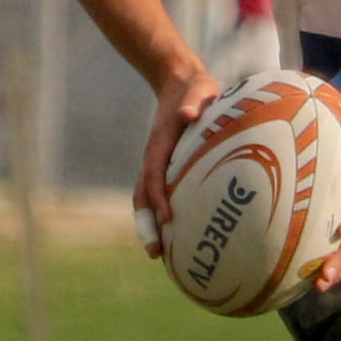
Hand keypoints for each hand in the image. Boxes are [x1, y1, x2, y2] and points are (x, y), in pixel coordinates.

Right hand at [136, 67, 220, 254]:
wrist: (181, 85)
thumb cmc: (195, 91)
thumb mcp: (198, 92)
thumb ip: (194, 102)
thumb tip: (188, 114)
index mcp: (160, 143)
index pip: (155, 175)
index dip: (159, 197)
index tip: (168, 218)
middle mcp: (154, 157)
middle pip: (143, 196)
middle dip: (146, 225)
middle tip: (156, 253)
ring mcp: (158, 164)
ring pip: (147, 199)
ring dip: (150, 226)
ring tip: (160, 254)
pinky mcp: (166, 168)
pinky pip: (160, 195)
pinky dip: (161, 215)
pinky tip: (176, 235)